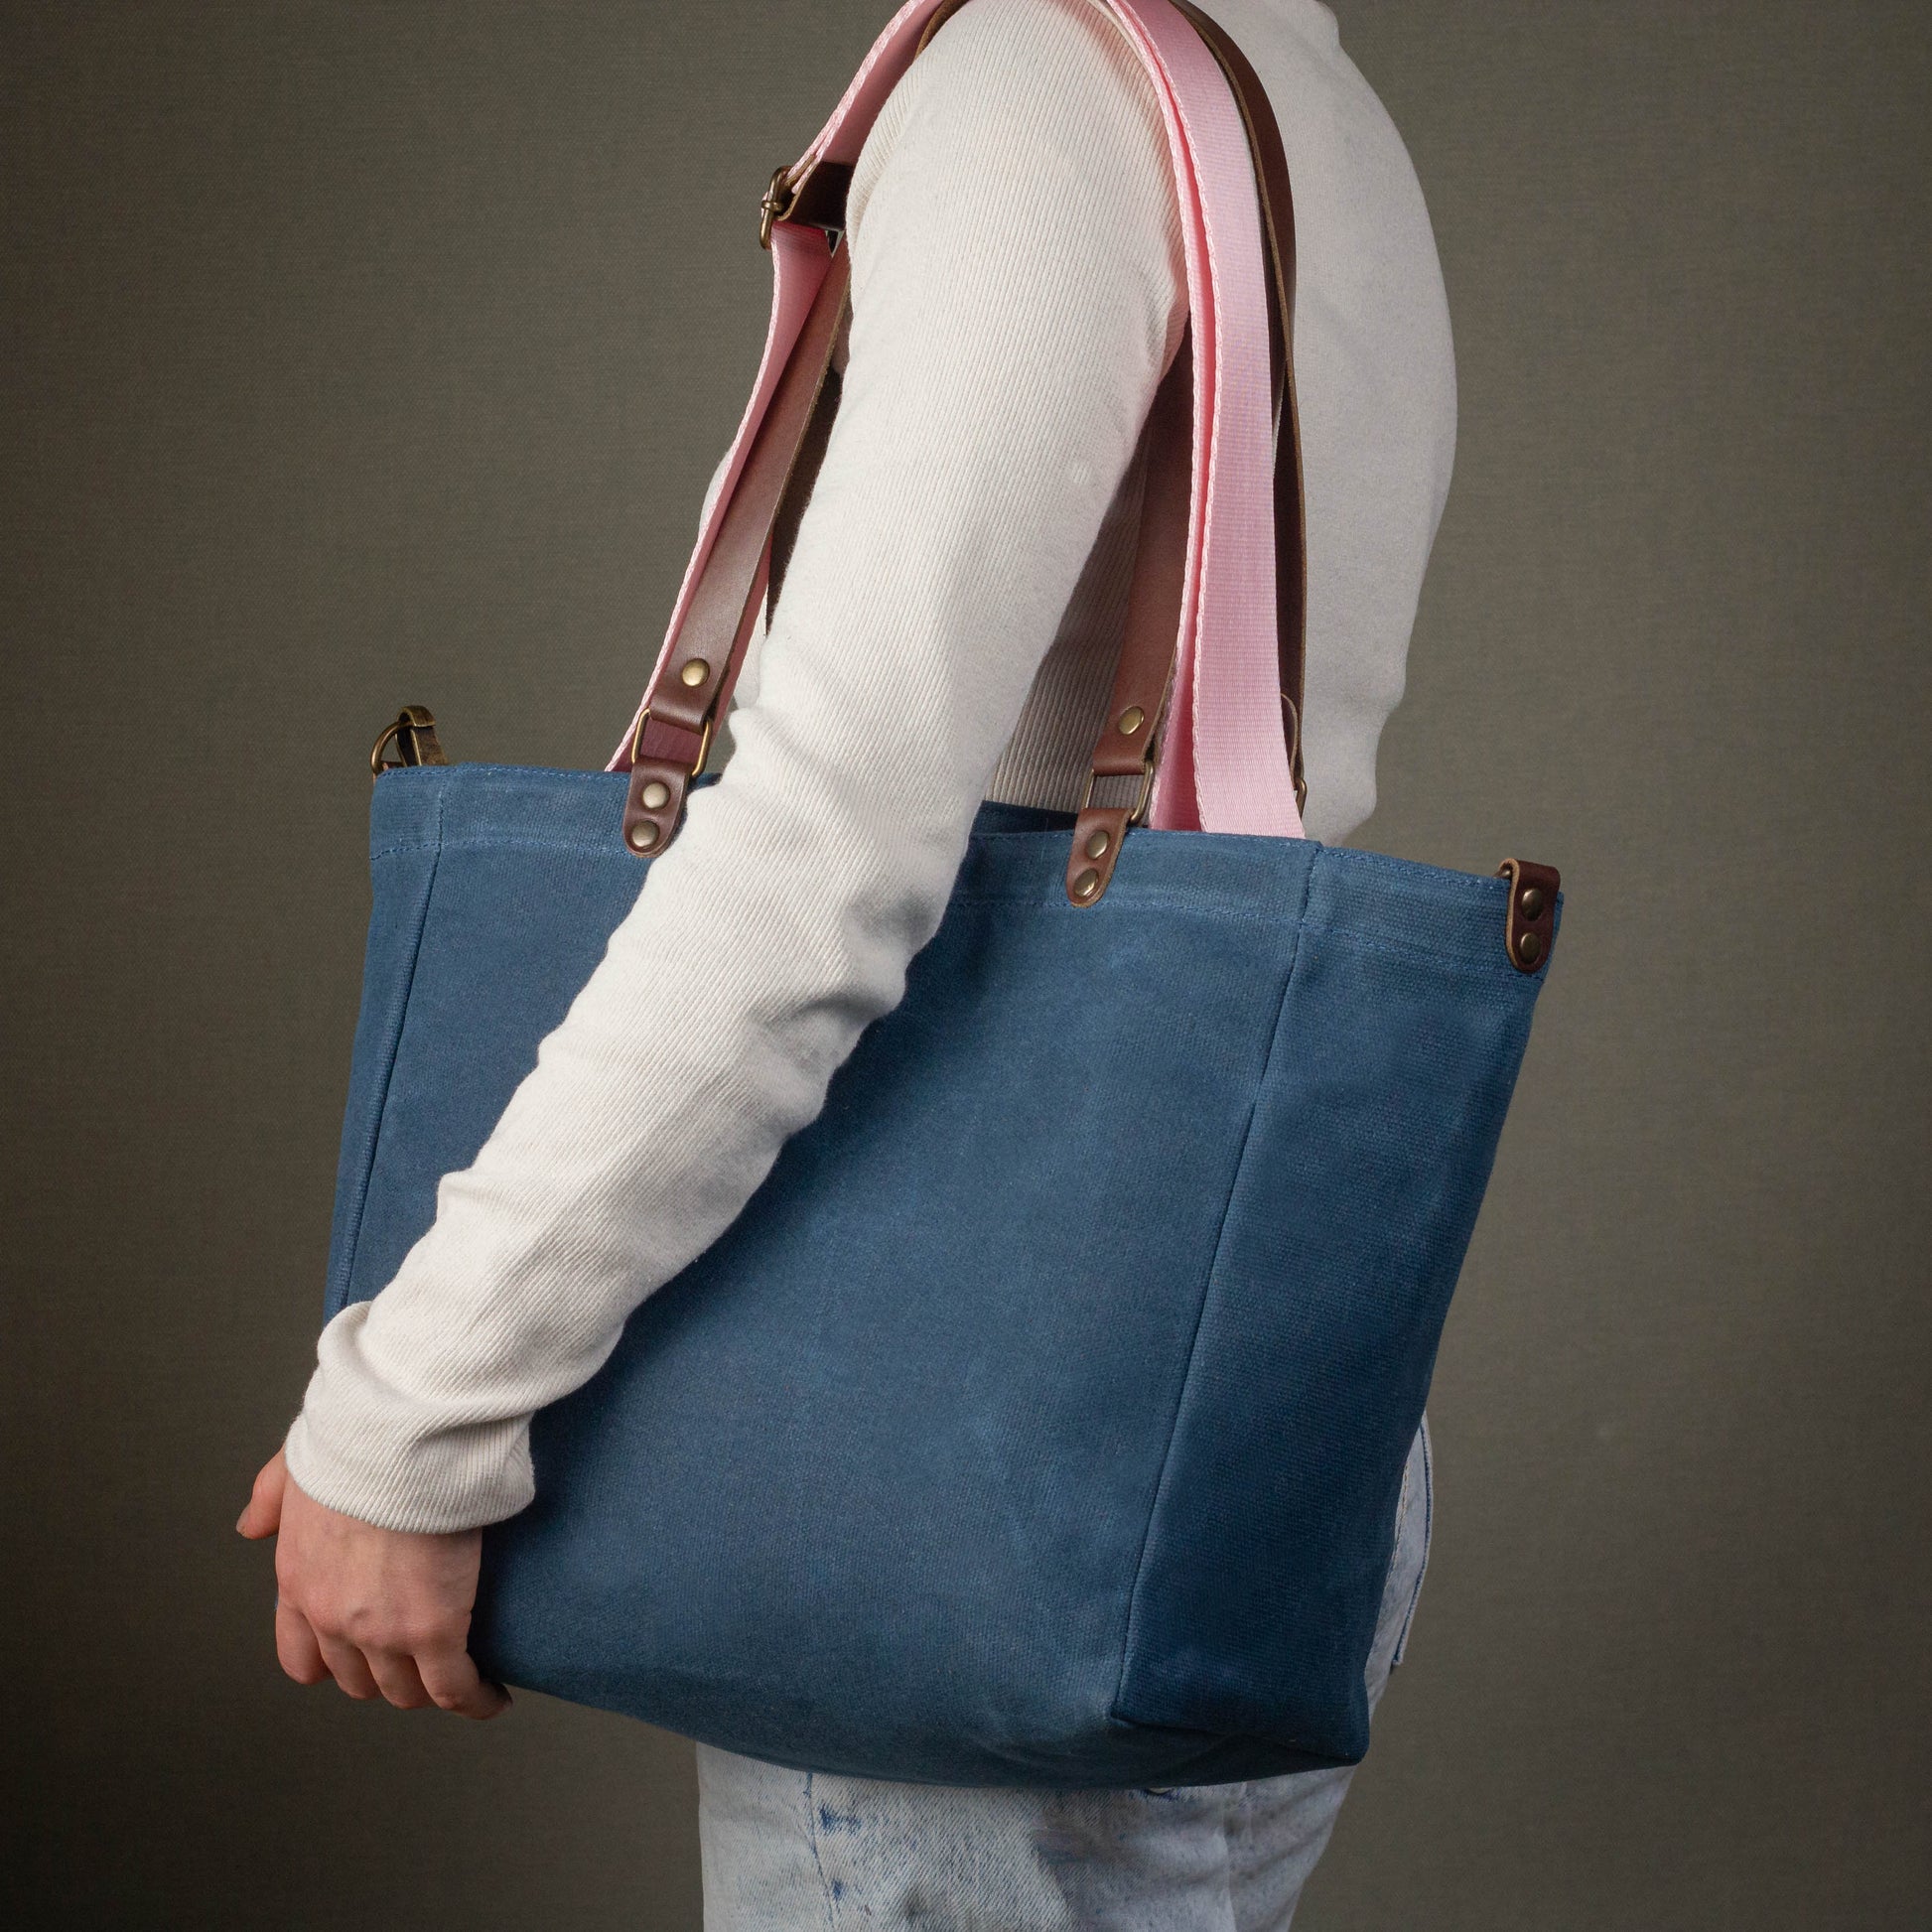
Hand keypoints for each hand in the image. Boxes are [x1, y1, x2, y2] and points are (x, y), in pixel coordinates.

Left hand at [237, 1448, 510, 1718]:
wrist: (399, 1440)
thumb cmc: (357, 1440)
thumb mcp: (296, 1466)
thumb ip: (270, 1498)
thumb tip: (250, 1525)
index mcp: (299, 1581)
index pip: (303, 1656)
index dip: (334, 1662)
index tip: (363, 1655)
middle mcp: (332, 1617)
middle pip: (358, 1680)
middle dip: (388, 1675)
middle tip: (422, 1659)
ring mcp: (381, 1631)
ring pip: (405, 1690)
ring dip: (432, 1689)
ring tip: (463, 1679)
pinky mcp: (433, 1630)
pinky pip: (454, 1687)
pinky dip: (475, 1699)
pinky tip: (492, 1697)